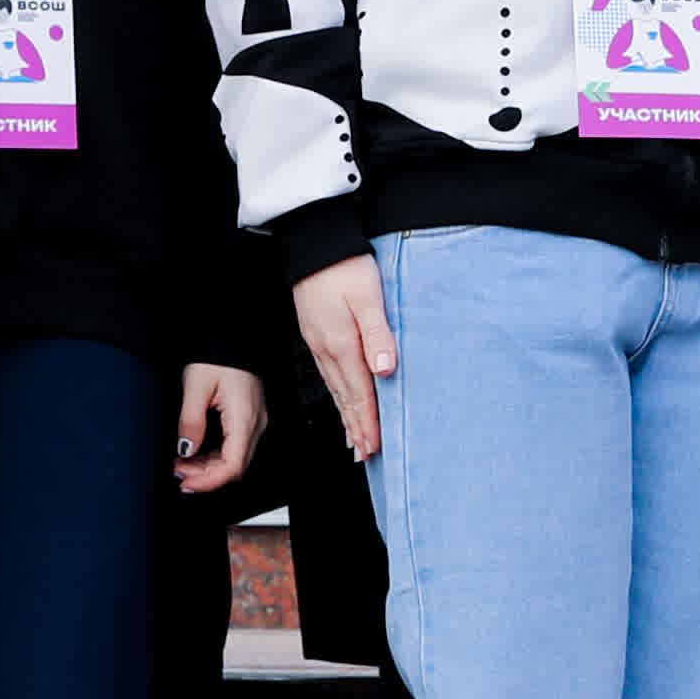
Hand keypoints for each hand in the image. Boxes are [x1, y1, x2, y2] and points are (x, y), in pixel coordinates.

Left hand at [173, 362, 266, 495]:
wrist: (233, 335)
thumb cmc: (217, 354)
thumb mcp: (196, 386)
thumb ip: (191, 421)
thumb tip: (186, 449)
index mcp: (244, 417)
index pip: (232, 465)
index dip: (209, 481)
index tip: (187, 483)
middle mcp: (255, 423)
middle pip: (235, 466)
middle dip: (206, 476)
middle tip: (179, 473)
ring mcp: (255, 420)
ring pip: (235, 458)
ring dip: (209, 467)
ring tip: (184, 464)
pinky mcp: (250, 417)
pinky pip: (235, 446)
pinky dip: (215, 455)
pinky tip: (198, 453)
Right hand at [291, 261, 392, 459]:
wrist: (313, 242)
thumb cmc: (344, 266)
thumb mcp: (368, 297)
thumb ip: (379, 334)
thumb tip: (386, 371)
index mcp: (342, 343)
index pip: (360, 392)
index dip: (369, 421)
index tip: (376, 446)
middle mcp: (327, 349)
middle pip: (346, 397)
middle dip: (357, 428)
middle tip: (366, 455)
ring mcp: (319, 343)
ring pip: (336, 389)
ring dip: (347, 417)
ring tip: (356, 441)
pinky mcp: (316, 335)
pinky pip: (328, 375)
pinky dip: (337, 396)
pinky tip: (342, 402)